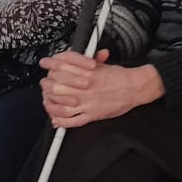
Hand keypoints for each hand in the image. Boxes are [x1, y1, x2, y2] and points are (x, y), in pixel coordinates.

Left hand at [38, 50, 163, 127]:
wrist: (135, 87)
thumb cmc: (120, 76)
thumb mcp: (100, 64)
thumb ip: (84, 61)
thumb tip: (70, 58)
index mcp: (86, 73)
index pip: (61, 70)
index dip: (50, 69)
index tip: (46, 68)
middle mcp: (85, 88)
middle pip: (57, 88)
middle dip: (47, 88)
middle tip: (45, 87)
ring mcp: (88, 103)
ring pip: (62, 107)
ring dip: (51, 106)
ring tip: (47, 104)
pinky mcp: (93, 115)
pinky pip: (74, 121)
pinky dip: (62, 123)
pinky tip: (56, 121)